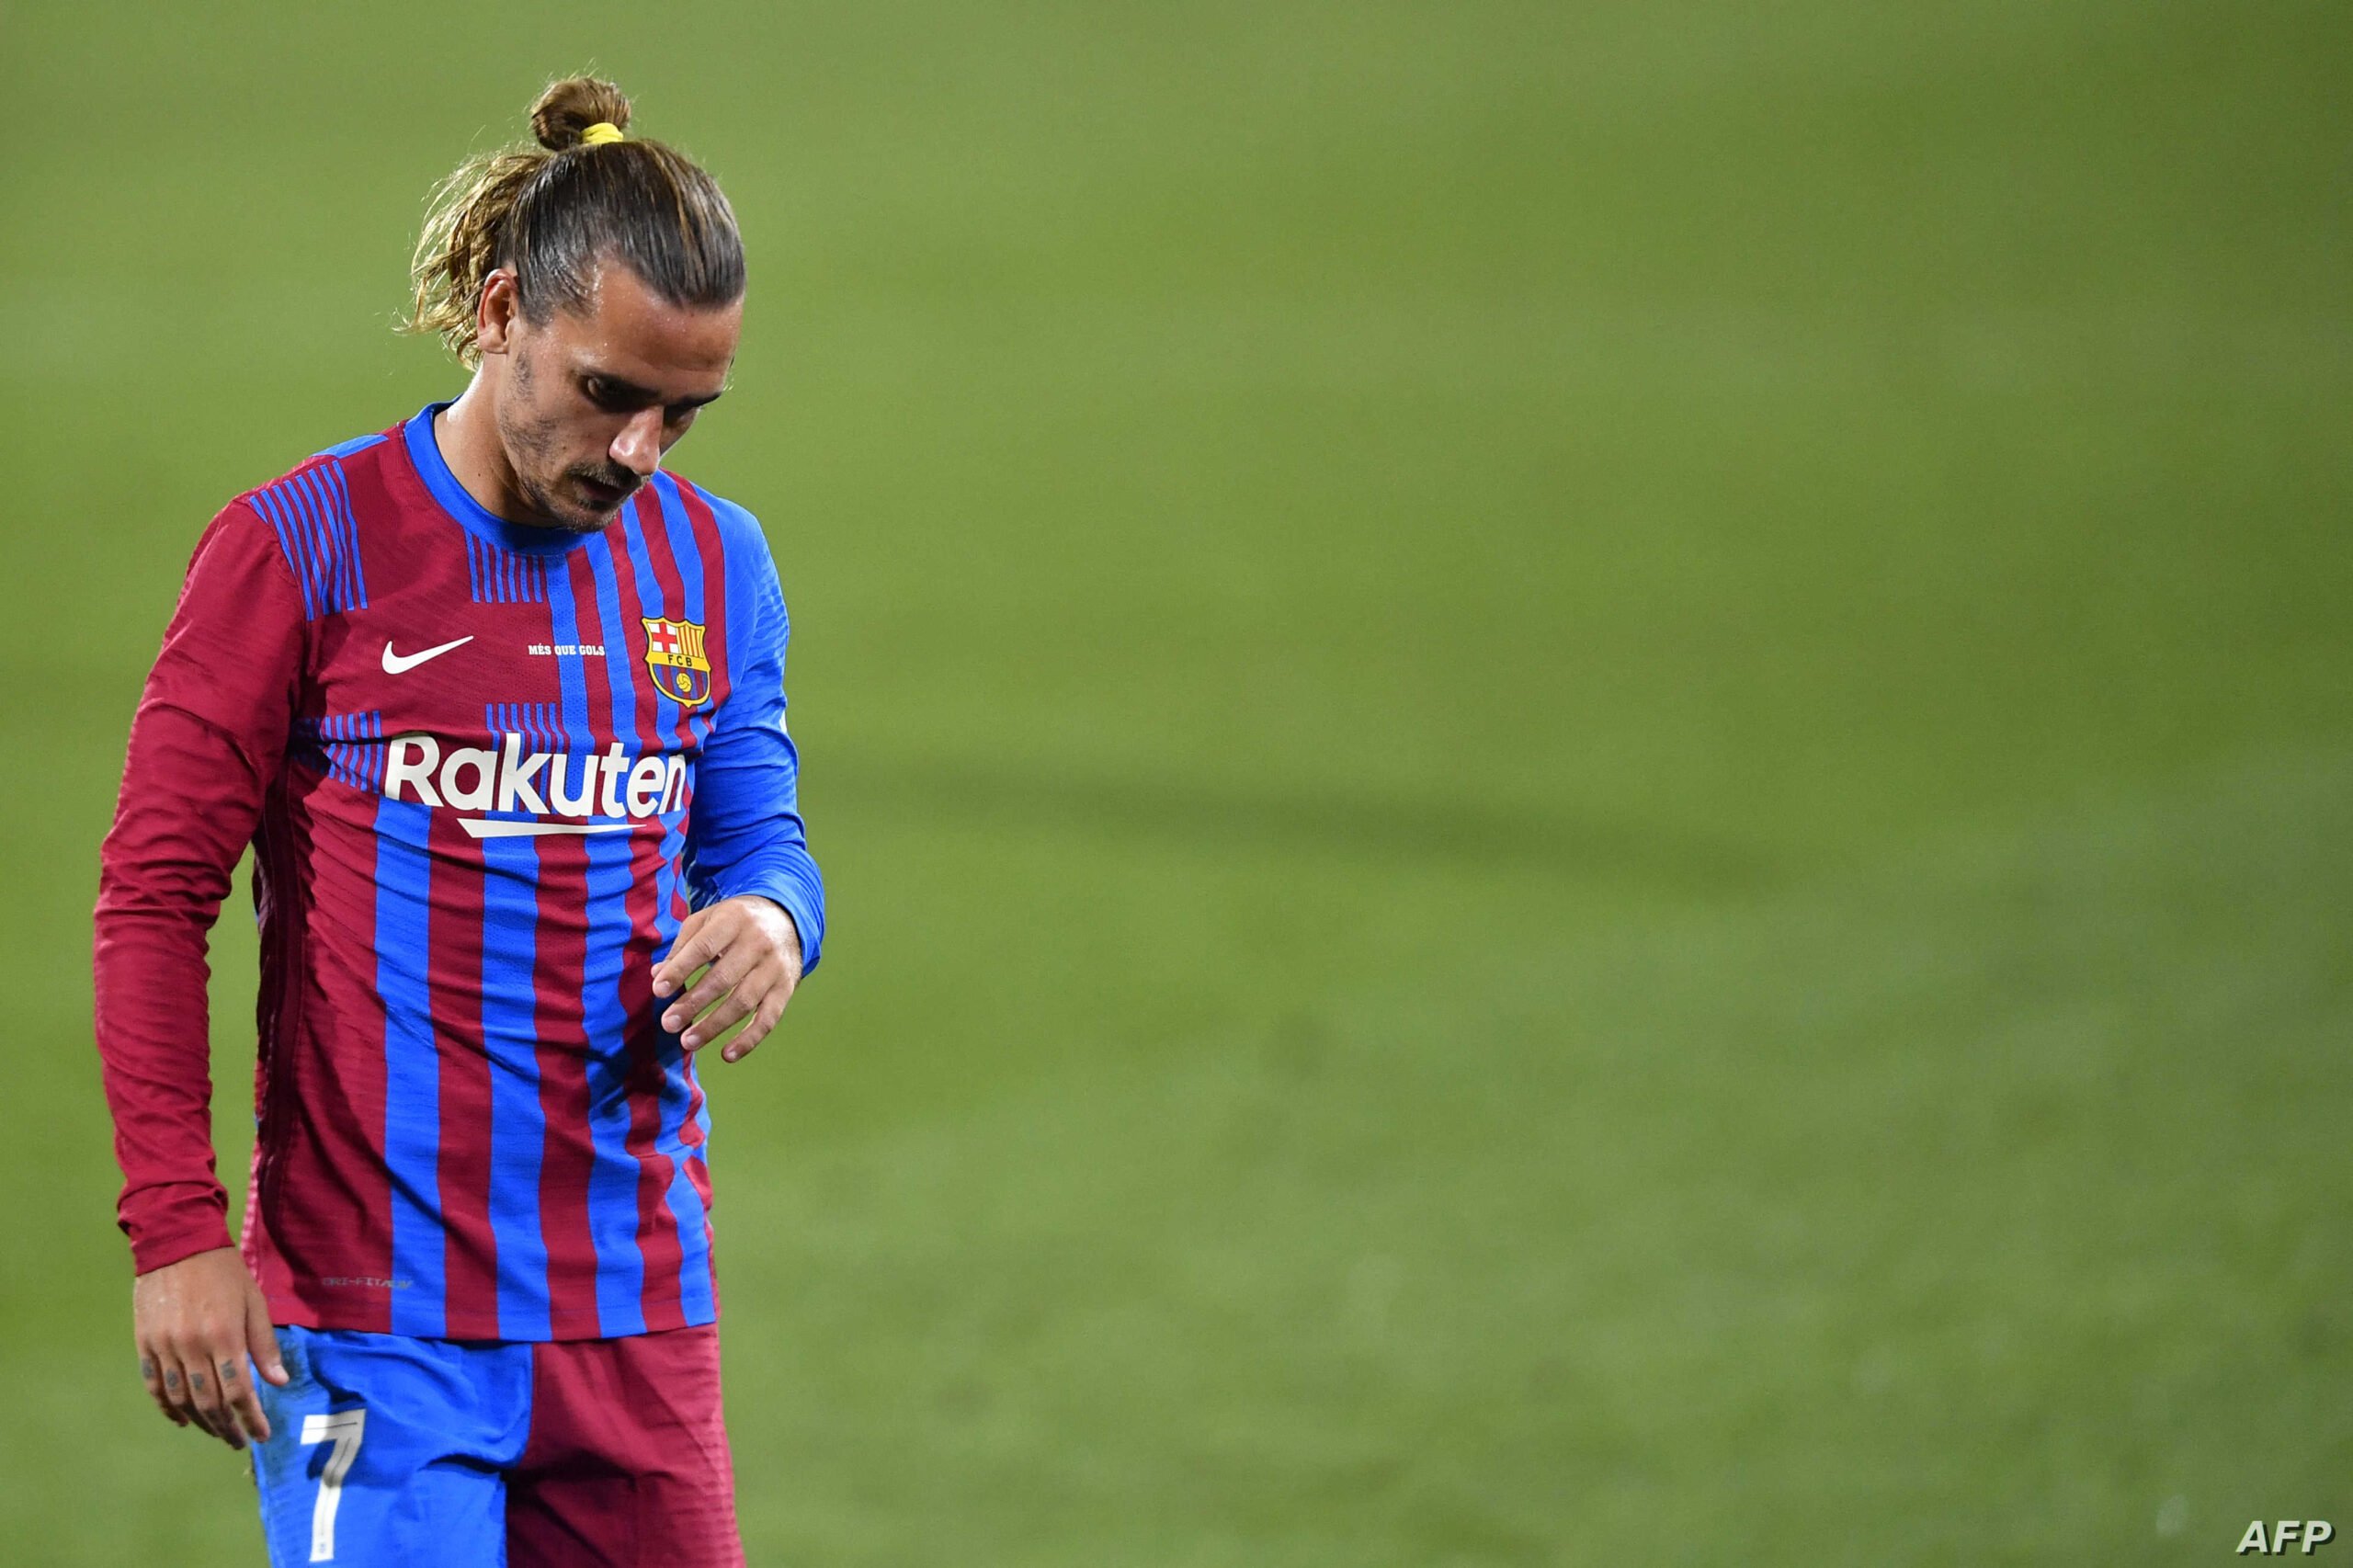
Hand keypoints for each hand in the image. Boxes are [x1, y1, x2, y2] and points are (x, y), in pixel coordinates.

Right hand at [132, 1246, 287, 1448]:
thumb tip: (279, 1382)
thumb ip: (264, 1344)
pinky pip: (154, 1385)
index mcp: (224, 1335)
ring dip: (200, 1422)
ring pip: (181, 1399)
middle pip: (209, 1402)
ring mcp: (164, 1347)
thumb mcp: (254, 1302)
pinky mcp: (145, 1343)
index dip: (251, 1418)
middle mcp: (192, 1346)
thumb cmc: (225, 1271)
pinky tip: (182, 1419)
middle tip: (239, 1441)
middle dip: (227, 1427)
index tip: (262, 1435)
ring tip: (217, 1432)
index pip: (239, 1391)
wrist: (177, 1243)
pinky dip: (167, 1407)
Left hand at [650, 896, 804, 1062]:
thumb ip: (683, 946)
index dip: (680, 970)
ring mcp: (774, 968)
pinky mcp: (786, 989)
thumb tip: (657, 976)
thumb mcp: (709, 920)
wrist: (786, 918)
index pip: (704, 948)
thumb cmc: (735, 922)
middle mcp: (758, 943)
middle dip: (693, 1003)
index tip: (658, 991)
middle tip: (668, 1024)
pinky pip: (769, 1018)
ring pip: (744, 1001)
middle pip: (723, 978)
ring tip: (687, 1042)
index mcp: (734, 920)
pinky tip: (727, 1055)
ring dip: (714, 1025)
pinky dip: (749, 1040)